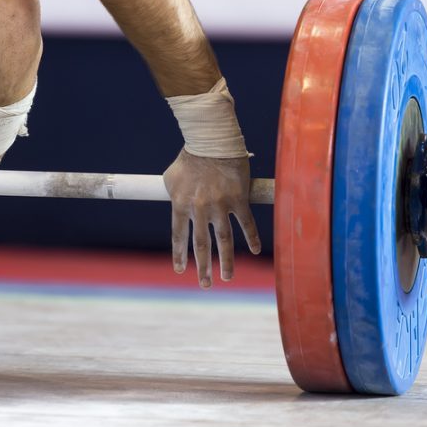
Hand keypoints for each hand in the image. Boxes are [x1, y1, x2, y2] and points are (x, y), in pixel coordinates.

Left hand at [163, 149, 261, 287]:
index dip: (179, 255)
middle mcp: (199, 209)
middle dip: (202, 267)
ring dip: (226, 261)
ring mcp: (220, 205)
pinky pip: (246, 223)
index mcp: (181, 204)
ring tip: (227, 277)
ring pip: (224, 240)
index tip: (180, 270)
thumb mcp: (170, 177)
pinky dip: (252, 237)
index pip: (179, 236)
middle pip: (202, 245)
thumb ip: (172, 194)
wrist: (211, 141)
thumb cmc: (188, 157)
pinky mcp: (238, 199)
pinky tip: (255, 251)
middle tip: (204, 285)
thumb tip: (173, 201)